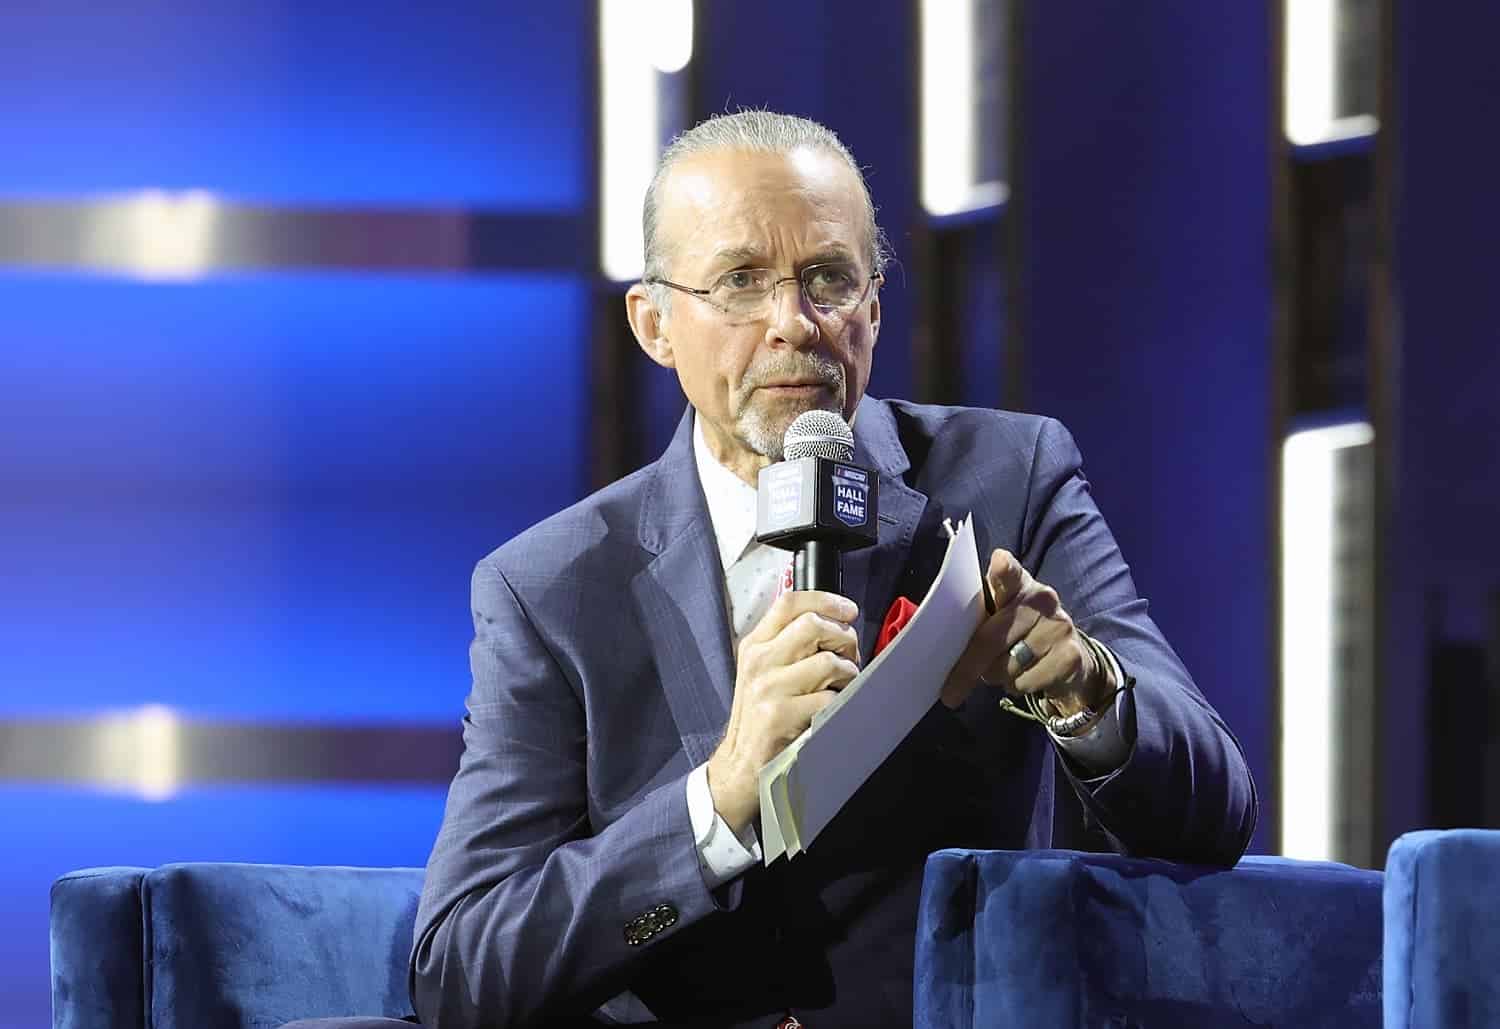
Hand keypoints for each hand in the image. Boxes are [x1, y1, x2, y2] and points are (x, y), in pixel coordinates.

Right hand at [707, 591, 860, 832]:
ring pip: (828, 662)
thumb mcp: (762, 670)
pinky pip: (829, 699)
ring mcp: (769, 689)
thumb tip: (833, 619)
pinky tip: (830, 709)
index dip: (826, 599)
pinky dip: (838, 703)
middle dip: (843, 637)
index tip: (847, 610)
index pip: (789, 602)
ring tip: (841, 685)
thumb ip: (787, 642)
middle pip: (813, 624)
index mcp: (754, 645)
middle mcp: (759, 662)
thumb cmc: (760, 713)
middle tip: (849, 654)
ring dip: (847, 674)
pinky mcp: (781, 716)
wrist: (741, 761)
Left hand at [940, 549, 1109, 722]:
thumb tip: (945, 644)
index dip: (1003, 569)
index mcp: (1019, 585)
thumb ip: (980, 618)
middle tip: (950, 692)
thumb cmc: (1020, 633)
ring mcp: (1058, 627)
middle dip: (966, 669)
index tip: (999, 562)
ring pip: (1005, 667)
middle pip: (990, 639)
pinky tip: (1026, 675)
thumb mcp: (1001, 616)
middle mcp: (1043, 599)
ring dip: (996, 677)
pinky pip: (1024, 683)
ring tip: (1006, 667)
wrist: (1070, 659)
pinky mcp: (1069, 656)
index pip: (1010, 574)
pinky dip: (1017, 686)